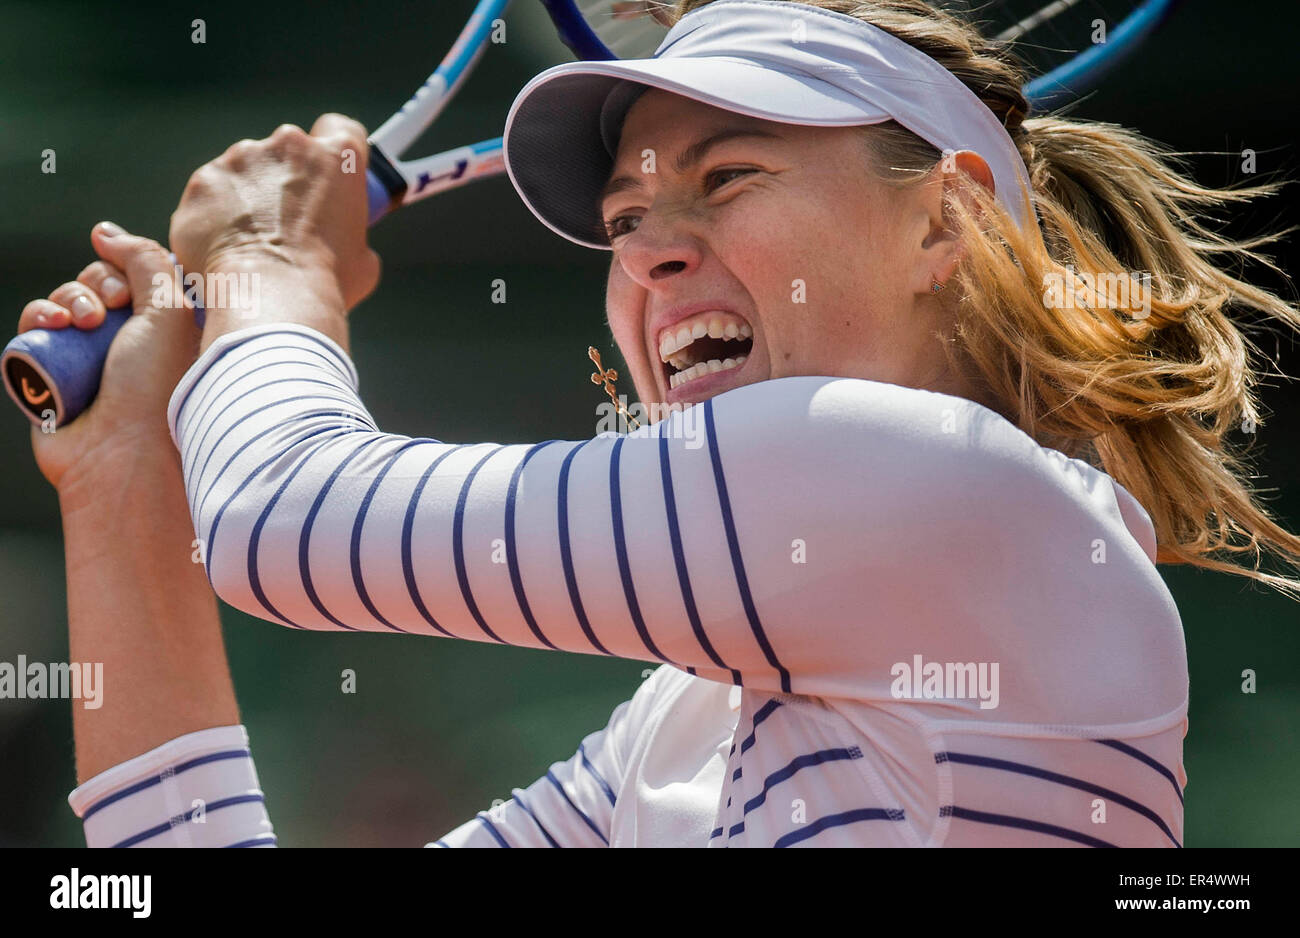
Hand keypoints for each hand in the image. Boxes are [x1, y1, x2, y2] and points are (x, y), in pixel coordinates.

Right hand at [21, 223, 199, 492]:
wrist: (125, 456)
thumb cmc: (159, 386)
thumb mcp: (170, 312)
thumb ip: (146, 261)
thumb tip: (105, 233)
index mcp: (170, 330)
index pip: (139, 276)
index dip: (126, 271)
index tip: (129, 291)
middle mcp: (133, 344)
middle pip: (100, 284)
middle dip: (95, 285)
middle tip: (104, 313)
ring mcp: (93, 360)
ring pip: (67, 302)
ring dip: (67, 299)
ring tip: (79, 323)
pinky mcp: (55, 374)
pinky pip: (37, 328)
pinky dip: (39, 317)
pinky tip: (51, 325)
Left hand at [169, 113, 379, 316]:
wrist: (269, 297)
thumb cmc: (326, 282)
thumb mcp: (363, 259)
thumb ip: (349, 233)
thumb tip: (340, 243)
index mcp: (337, 158)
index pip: (340, 129)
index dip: (333, 153)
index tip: (329, 177)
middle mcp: (287, 144)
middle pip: (286, 151)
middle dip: (285, 180)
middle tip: (288, 223)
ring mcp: (239, 159)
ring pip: (244, 171)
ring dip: (248, 197)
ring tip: (251, 244)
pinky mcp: (203, 182)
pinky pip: (210, 196)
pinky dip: (215, 217)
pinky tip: (223, 250)